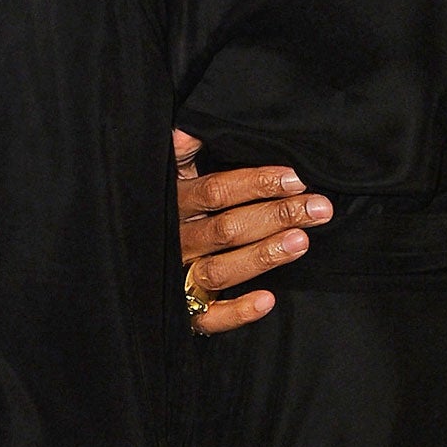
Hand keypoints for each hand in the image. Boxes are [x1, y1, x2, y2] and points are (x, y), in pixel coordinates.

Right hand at [174, 129, 331, 335]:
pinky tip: (267, 300)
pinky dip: (235, 312)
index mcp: (175, 203)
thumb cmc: (165, 207)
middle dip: (276, 216)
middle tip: (319, 208)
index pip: (216, 191)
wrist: (127, 263)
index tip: (296, 178)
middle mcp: (177, 241)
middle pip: (227, 229)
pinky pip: (207, 318)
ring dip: (262, 256)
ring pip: (220, 270)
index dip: (256, 184)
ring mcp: (178, 278)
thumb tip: (192, 127)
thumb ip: (181, 152)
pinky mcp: (183, 315)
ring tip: (301, 241)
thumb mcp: (168, 174)